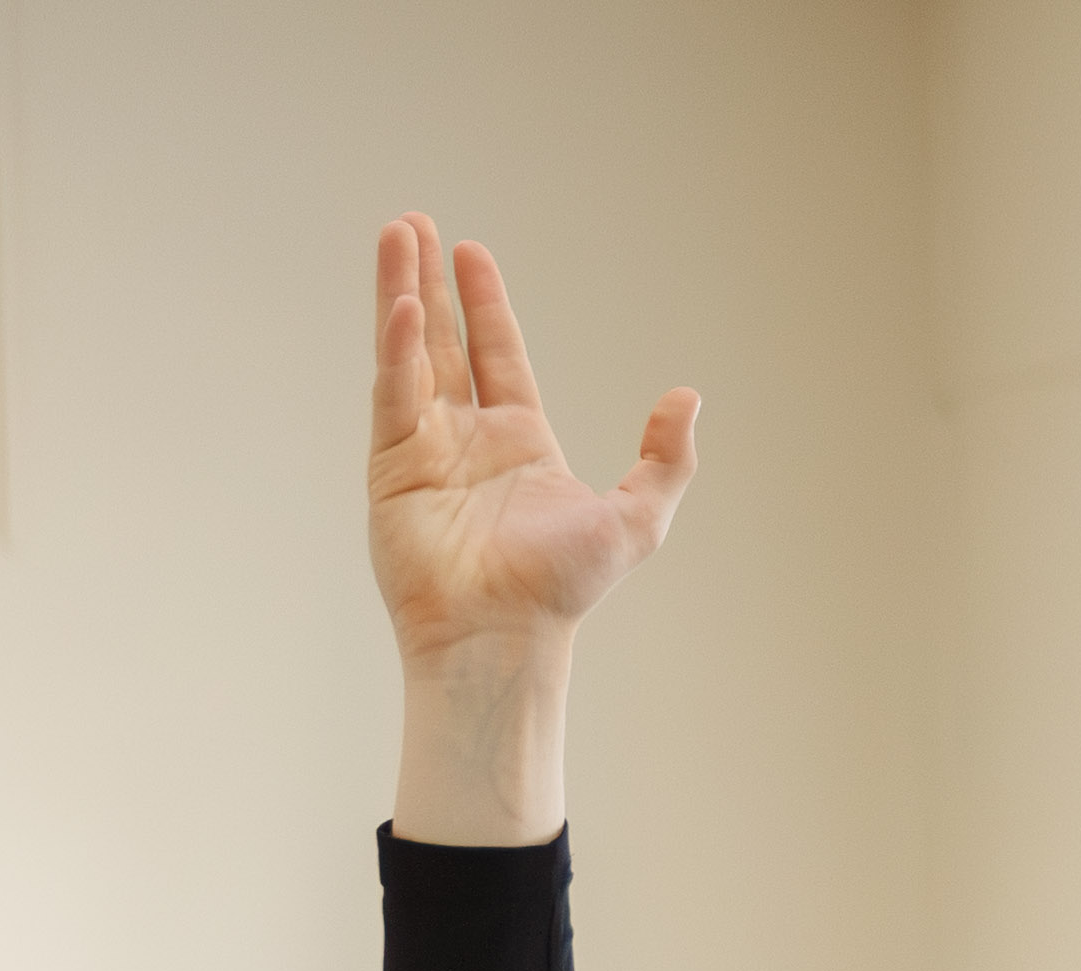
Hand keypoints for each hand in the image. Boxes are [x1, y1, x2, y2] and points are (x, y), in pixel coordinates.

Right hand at [367, 221, 698, 675]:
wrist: (504, 635)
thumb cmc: (562, 589)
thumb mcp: (636, 518)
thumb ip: (666, 459)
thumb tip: (688, 396)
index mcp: (518, 442)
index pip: (497, 354)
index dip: (484, 303)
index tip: (469, 252)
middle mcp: (467, 439)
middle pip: (445, 341)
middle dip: (430, 283)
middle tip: (414, 224)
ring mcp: (425, 449)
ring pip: (409, 353)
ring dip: (400, 294)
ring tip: (394, 235)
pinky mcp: (392, 466)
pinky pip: (394, 393)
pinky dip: (396, 348)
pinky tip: (400, 304)